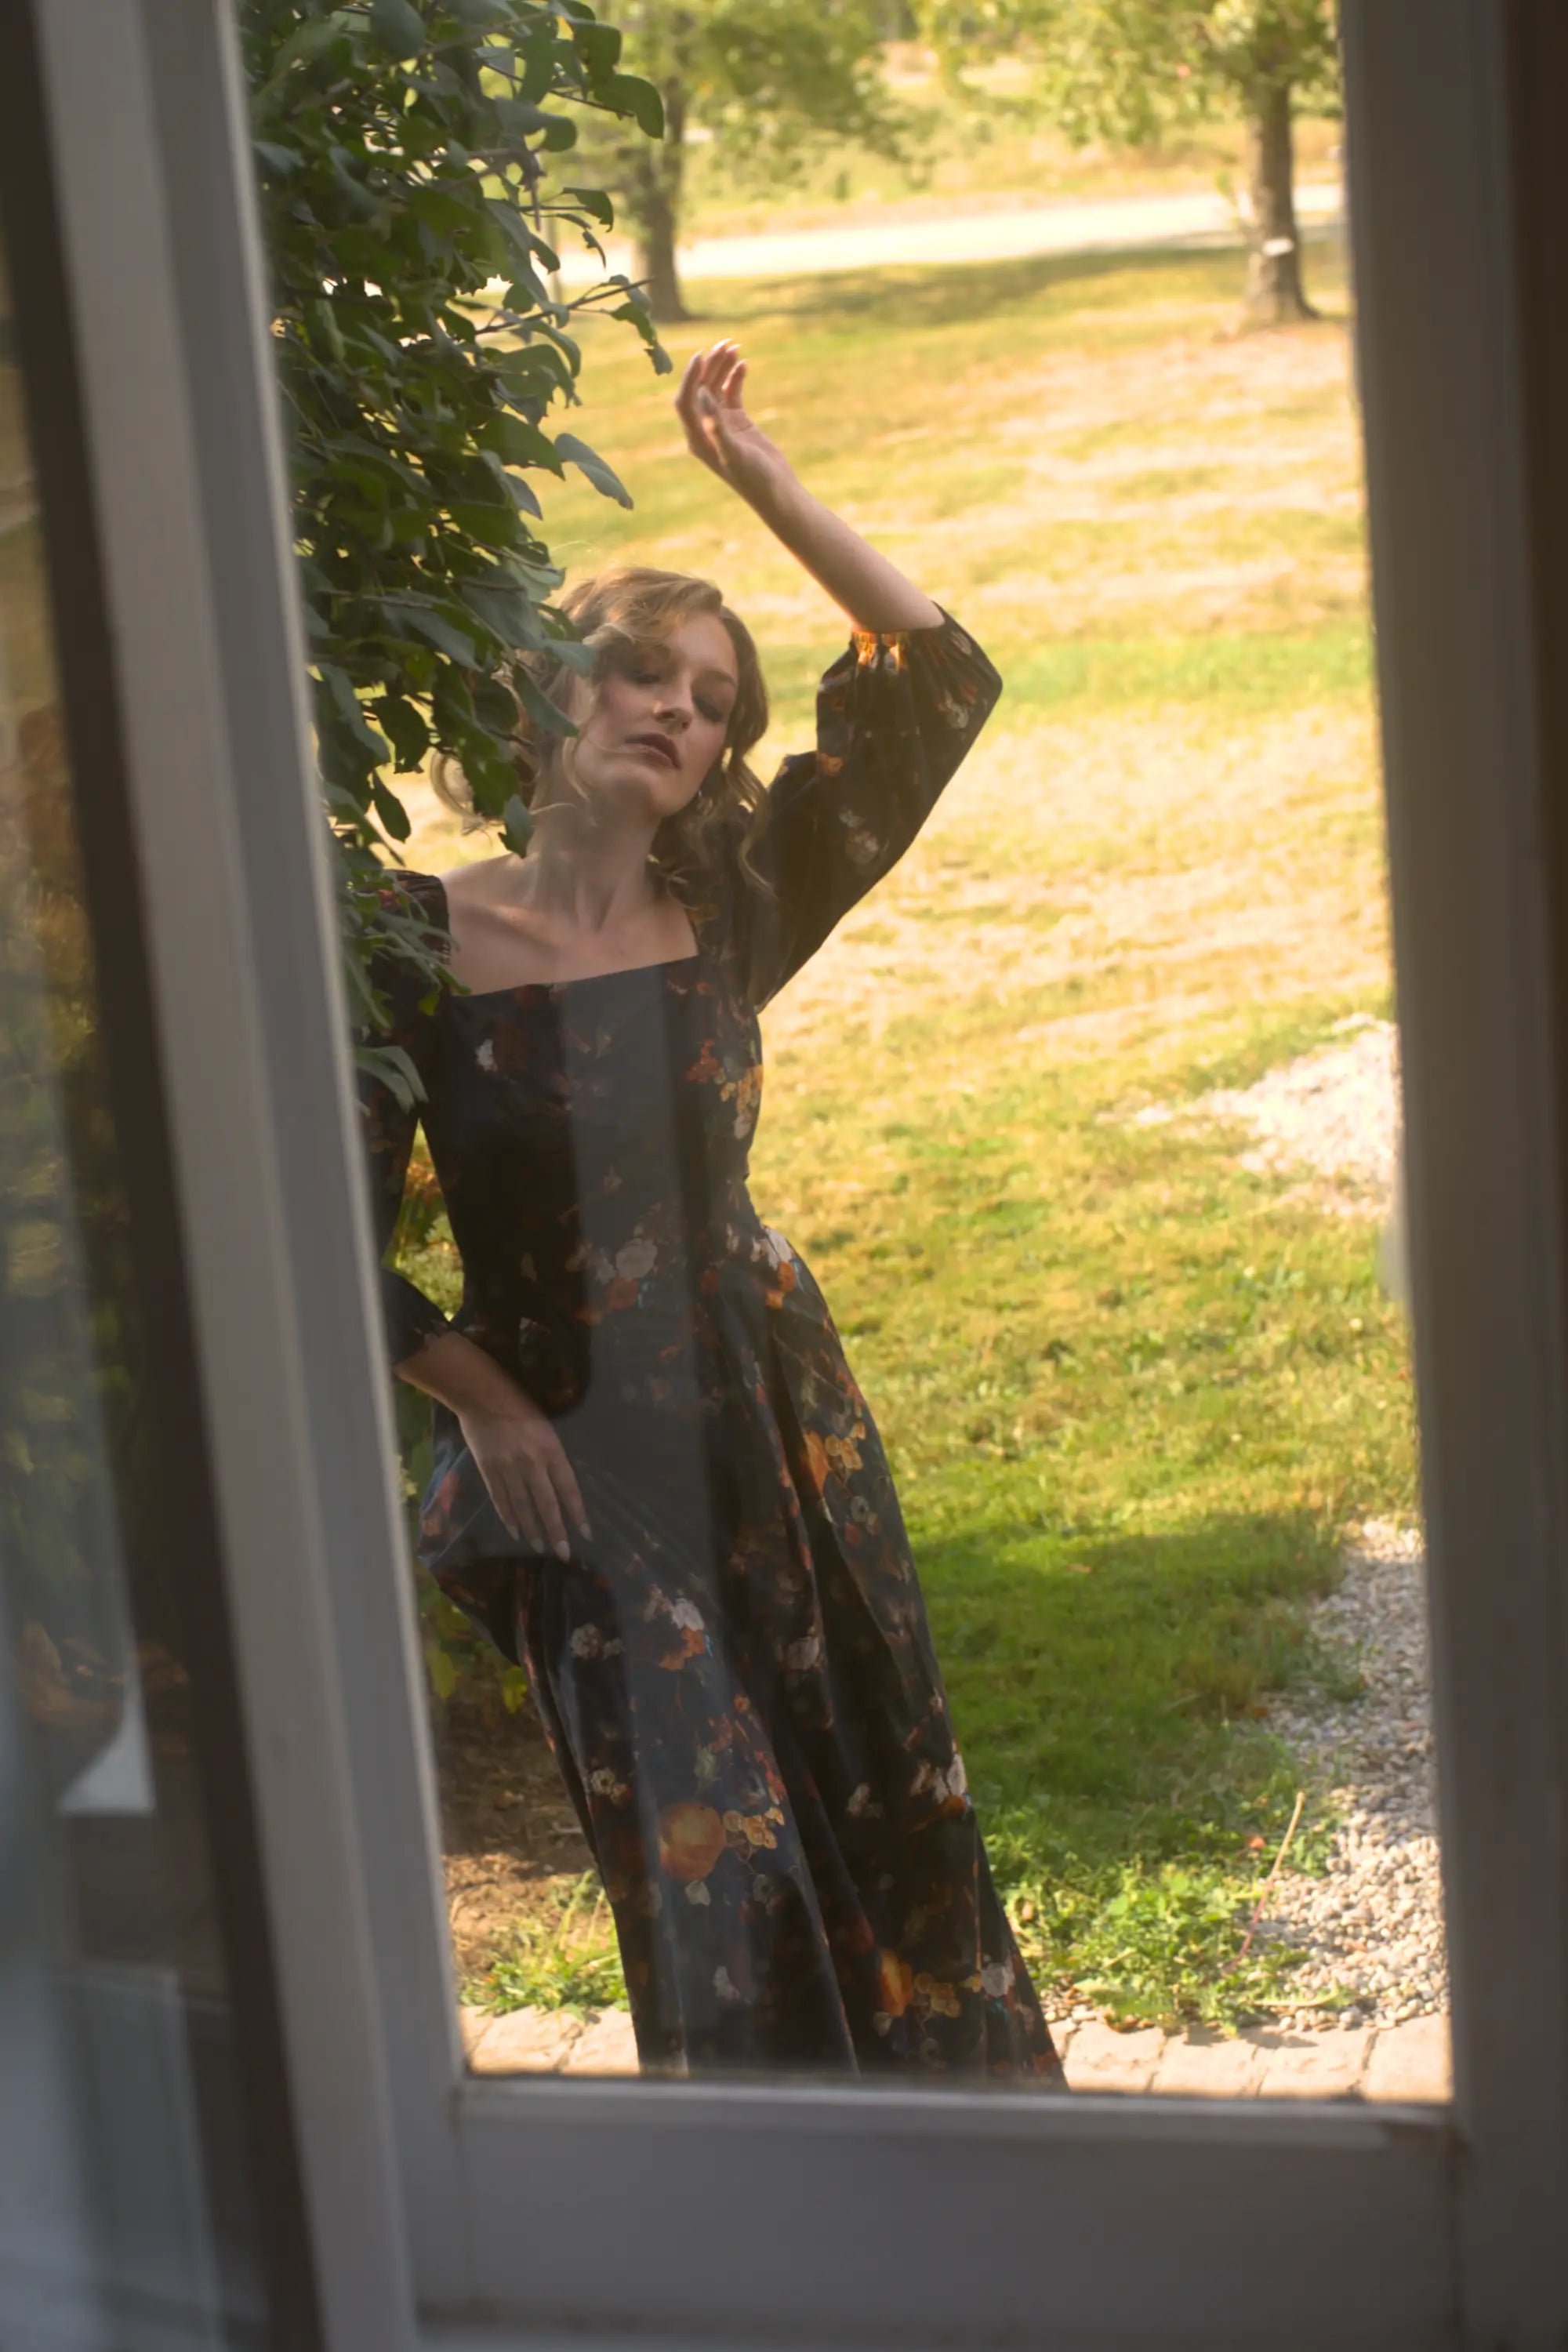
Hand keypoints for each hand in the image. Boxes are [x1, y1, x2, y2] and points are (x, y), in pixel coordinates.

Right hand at [457, 1392, 590, 1562]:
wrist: (482, 1396)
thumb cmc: (519, 1407)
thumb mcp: (546, 1428)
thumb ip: (552, 1456)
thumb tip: (560, 1484)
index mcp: (551, 1450)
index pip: (569, 1489)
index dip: (578, 1513)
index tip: (586, 1534)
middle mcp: (532, 1463)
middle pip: (547, 1504)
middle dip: (557, 1531)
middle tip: (563, 1554)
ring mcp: (508, 1469)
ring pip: (523, 1507)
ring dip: (532, 1530)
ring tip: (540, 1547)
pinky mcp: (488, 1471)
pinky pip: (500, 1499)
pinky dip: (508, 1517)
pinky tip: (515, 1531)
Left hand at [675, 341, 795, 513]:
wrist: (778, 492)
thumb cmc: (755, 479)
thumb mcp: (734, 454)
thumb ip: (716, 425)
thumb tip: (701, 394)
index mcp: (698, 438)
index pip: (685, 402)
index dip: (690, 377)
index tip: (701, 355)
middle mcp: (706, 429)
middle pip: (700, 390)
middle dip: (710, 366)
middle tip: (724, 344)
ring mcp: (722, 424)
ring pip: (716, 388)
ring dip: (722, 368)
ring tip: (734, 348)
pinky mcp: (738, 422)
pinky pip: (732, 393)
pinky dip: (736, 378)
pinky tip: (744, 364)